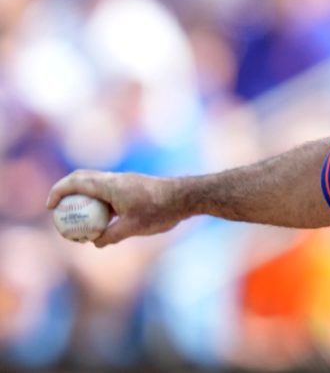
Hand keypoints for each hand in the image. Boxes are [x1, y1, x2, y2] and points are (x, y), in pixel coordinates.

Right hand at [46, 170, 184, 246]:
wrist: (186, 197)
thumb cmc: (160, 211)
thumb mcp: (133, 228)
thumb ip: (111, 236)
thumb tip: (95, 243)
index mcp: (110, 185)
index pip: (76, 182)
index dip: (58, 192)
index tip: (50, 207)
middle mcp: (115, 179)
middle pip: (82, 179)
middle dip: (66, 193)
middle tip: (59, 211)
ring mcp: (124, 182)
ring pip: (95, 186)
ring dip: (83, 199)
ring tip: (78, 220)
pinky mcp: (132, 187)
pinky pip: (108, 193)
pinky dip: (99, 204)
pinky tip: (102, 222)